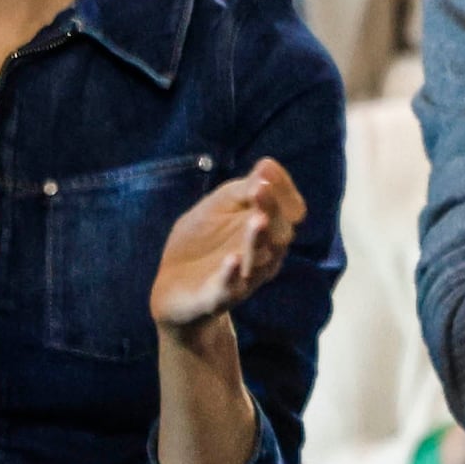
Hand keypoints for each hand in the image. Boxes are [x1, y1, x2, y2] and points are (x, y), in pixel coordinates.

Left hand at [150, 157, 306, 342]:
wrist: (173, 287)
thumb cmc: (201, 242)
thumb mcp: (219, 207)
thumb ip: (243, 189)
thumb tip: (268, 165)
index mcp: (268, 230)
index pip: (291, 210)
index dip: (283, 190)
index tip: (266, 169)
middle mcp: (263, 255)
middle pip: (280, 234)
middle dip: (271, 210)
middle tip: (261, 188)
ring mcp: (243, 279)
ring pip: (259, 260)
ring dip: (258, 240)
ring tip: (256, 219)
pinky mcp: (217, 298)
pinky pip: (229, 288)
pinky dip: (231, 275)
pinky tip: (231, 259)